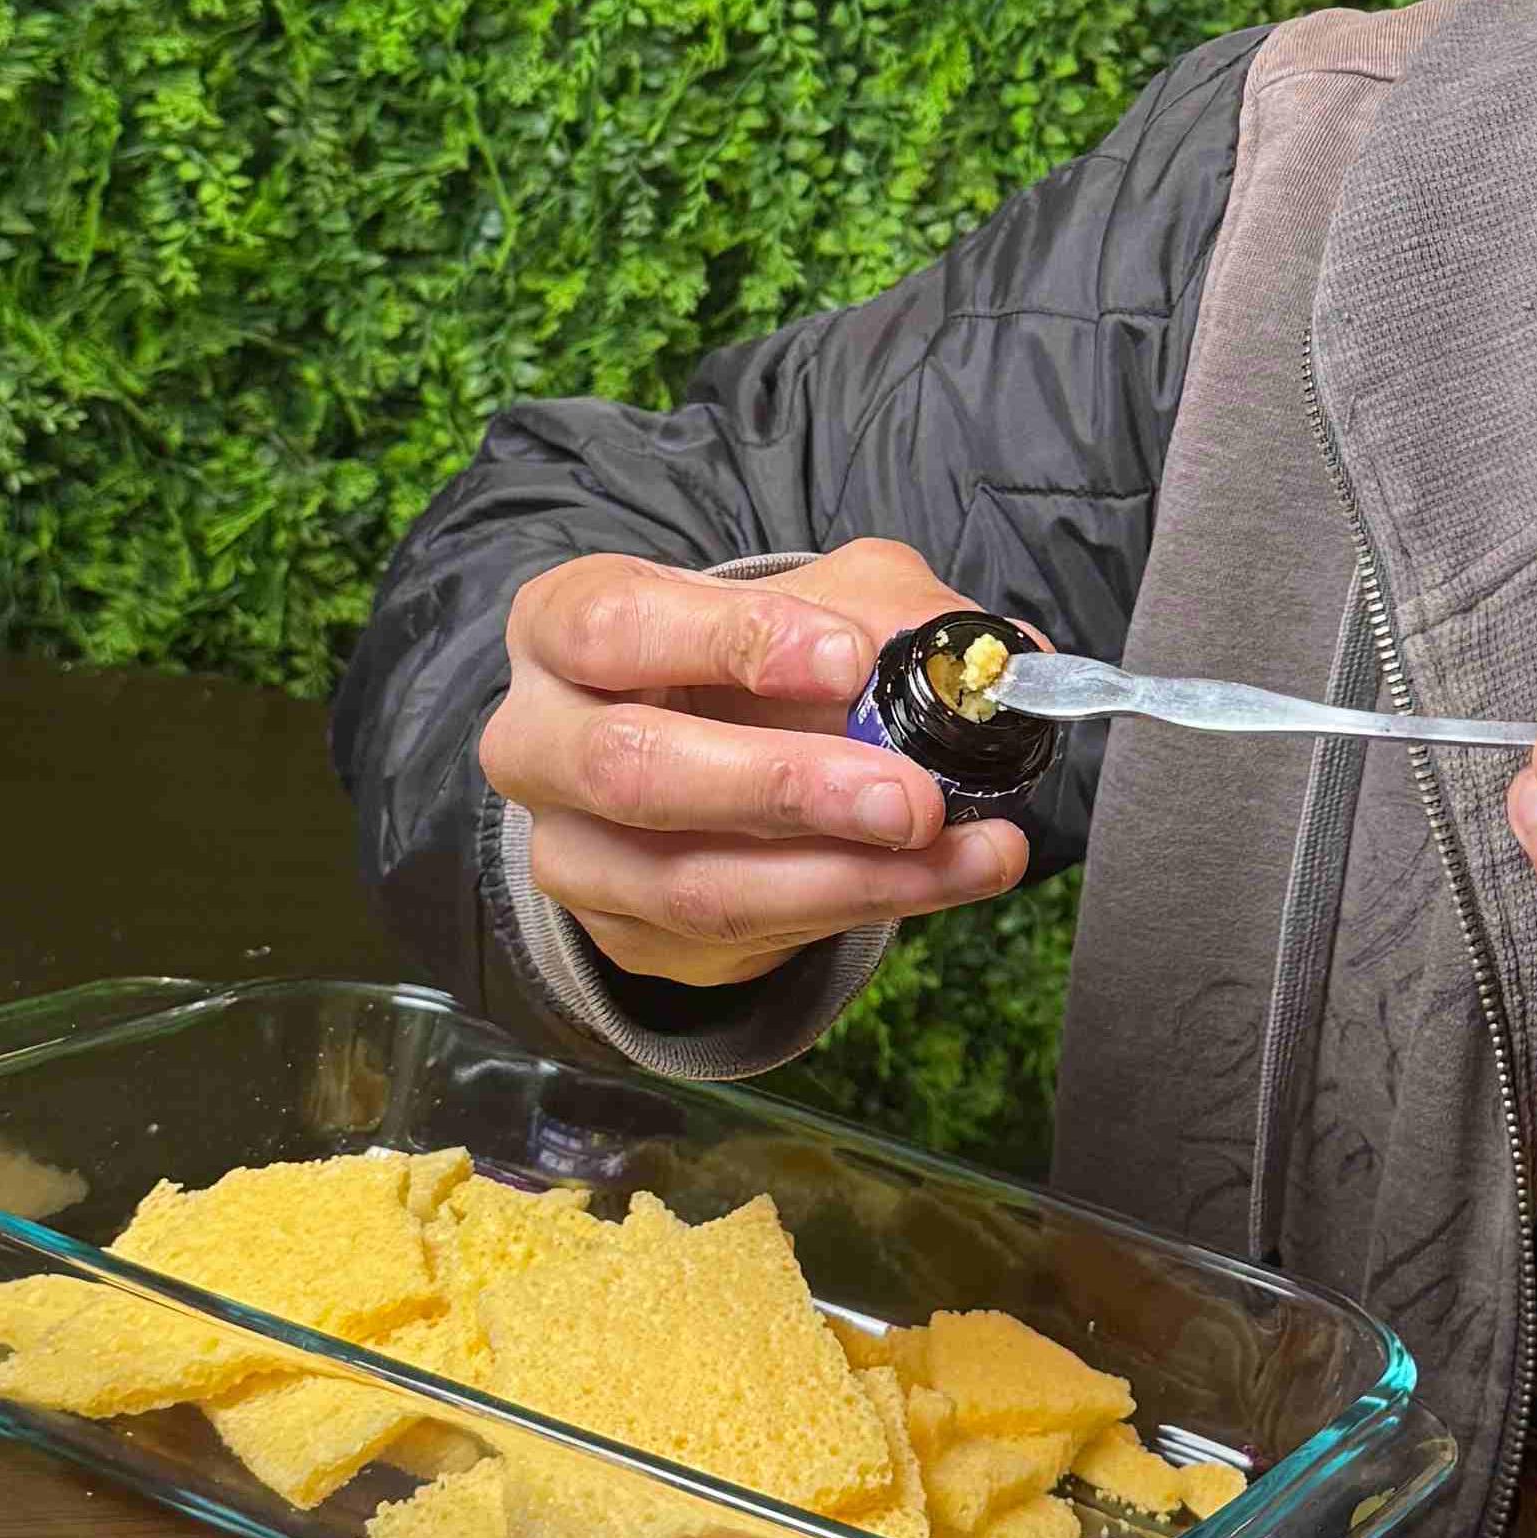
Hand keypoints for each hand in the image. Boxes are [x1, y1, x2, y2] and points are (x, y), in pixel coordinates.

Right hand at [481, 540, 1033, 988]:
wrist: (706, 755)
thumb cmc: (753, 658)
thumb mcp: (818, 601)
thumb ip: (893, 614)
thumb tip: (997, 659)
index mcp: (564, 624)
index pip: (617, 625)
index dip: (732, 643)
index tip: (850, 659)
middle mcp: (538, 740)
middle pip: (633, 769)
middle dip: (786, 787)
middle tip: (911, 796)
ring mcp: (571, 852)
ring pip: (694, 883)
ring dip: (848, 875)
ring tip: (970, 851)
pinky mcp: (627, 934)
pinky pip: (742, 936)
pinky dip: (857, 908)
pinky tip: (944, 879)